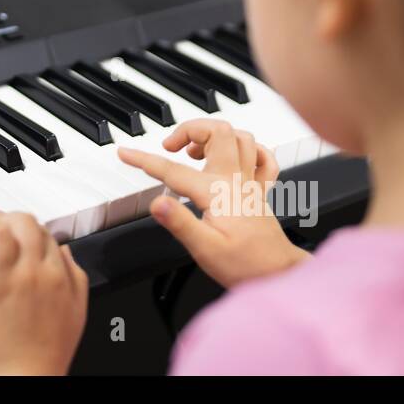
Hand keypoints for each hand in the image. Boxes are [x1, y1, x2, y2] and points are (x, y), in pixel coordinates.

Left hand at [0, 211, 87, 375]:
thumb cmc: (49, 350)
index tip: (17, 233)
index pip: (40, 228)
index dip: (25, 226)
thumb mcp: (77, 309)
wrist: (25, 378)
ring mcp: (2, 284)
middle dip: (5, 221)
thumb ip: (73, 273)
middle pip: (18, 222)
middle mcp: (29, 273)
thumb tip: (63, 248)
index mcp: (55, 274)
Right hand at [118, 119, 309, 288]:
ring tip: (194, 150)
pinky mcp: (260, 190)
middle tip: (170, 146)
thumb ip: (180, 222)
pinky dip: (248, 149)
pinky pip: (262, 157)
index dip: (144, 160)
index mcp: (217, 192)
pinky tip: (233, 158)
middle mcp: (236, 180)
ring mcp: (250, 182)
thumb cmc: (244, 264)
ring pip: (240, 137)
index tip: (126, 153)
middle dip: (189, 130)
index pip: (173, 170)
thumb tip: (157, 203)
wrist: (277, 274)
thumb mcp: (204, 249)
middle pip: (217, 131)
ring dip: (215, 135)